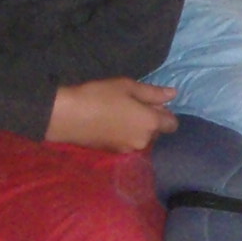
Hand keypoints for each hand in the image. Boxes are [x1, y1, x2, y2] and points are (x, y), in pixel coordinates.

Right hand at [47, 77, 177, 152]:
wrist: (67, 117)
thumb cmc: (99, 96)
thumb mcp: (128, 87)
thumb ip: (153, 93)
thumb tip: (174, 94)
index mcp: (150, 123)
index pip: (172, 124)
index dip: (165, 113)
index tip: (150, 102)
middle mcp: (143, 140)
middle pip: (157, 132)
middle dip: (150, 121)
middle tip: (131, 104)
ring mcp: (128, 149)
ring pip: (142, 138)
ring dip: (137, 128)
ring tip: (119, 113)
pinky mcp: (114, 152)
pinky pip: (128, 142)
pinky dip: (124, 134)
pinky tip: (110, 123)